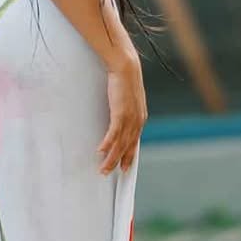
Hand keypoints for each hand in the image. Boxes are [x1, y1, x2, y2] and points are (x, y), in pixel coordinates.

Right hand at [99, 54, 146, 173]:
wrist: (127, 67)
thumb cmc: (126, 79)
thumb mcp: (129, 97)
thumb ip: (126, 108)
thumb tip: (120, 113)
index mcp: (140, 118)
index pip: (134, 142)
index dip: (128, 156)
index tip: (124, 167)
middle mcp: (137, 121)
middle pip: (127, 147)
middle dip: (118, 162)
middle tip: (109, 172)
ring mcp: (130, 118)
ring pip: (120, 144)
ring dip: (111, 158)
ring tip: (103, 169)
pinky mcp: (121, 113)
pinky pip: (113, 133)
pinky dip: (107, 143)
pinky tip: (100, 151)